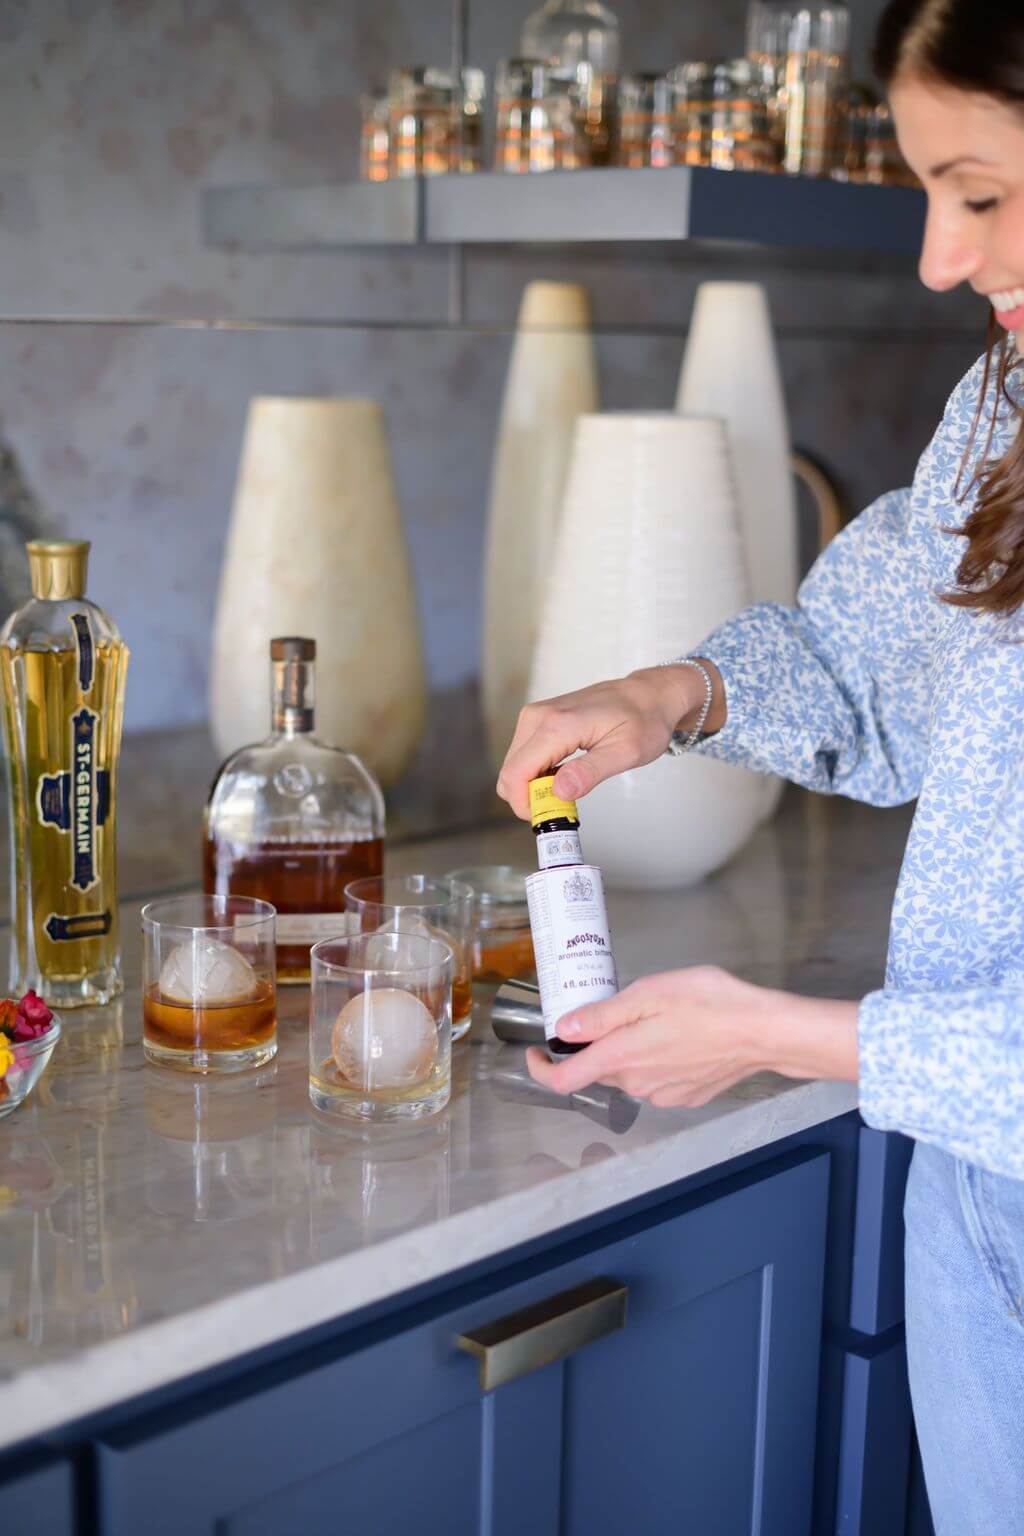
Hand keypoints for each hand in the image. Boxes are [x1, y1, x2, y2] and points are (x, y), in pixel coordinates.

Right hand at [496, 664, 718, 819]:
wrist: (648, 694)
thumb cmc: (644, 720)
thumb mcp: (626, 752)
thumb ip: (590, 771)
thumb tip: (558, 792)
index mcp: (556, 725)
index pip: (516, 774)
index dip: (525, 804)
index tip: (550, 816)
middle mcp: (538, 717)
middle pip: (510, 773)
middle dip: (530, 798)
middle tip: (565, 805)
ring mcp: (535, 716)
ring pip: (514, 766)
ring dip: (534, 786)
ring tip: (570, 786)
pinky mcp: (538, 720)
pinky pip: (524, 756)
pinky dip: (538, 774)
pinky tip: (564, 774)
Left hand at [525, 967, 859, 1106]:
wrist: (765, 1032)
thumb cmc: (712, 1005)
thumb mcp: (648, 994)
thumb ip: (602, 1015)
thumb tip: (564, 1030)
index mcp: (622, 1057)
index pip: (564, 1080)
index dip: (541, 1069)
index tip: (535, 1053)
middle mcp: (638, 1083)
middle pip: (599, 1070)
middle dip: (597, 1045)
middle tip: (615, 1010)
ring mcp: (664, 1094)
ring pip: (630, 1073)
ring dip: (631, 1051)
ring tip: (658, 1017)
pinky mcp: (687, 1095)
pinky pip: (658, 1079)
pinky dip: (659, 1060)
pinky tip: (681, 1036)